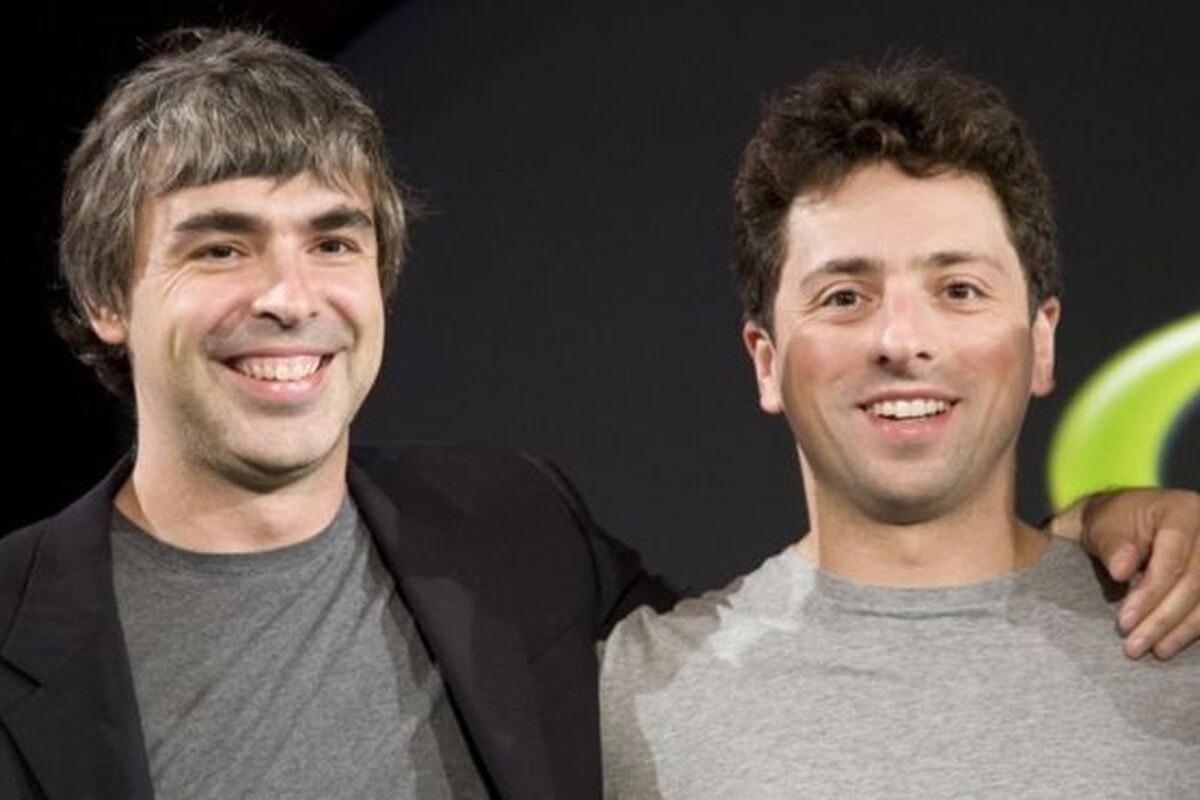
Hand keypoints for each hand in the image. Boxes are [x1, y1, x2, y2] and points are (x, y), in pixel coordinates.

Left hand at [1053, 488, 1199, 658]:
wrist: (1124, 523)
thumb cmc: (1112, 523)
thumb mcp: (1102, 526)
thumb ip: (1112, 545)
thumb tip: (1122, 570)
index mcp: (1181, 511)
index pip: (1173, 559)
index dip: (1150, 594)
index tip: (1125, 622)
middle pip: (1194, 582)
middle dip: (1163, 619)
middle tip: (1134, 645)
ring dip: (1181, 630)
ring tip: (1154, 651)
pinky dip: (1192, 627)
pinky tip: (1172, 643)